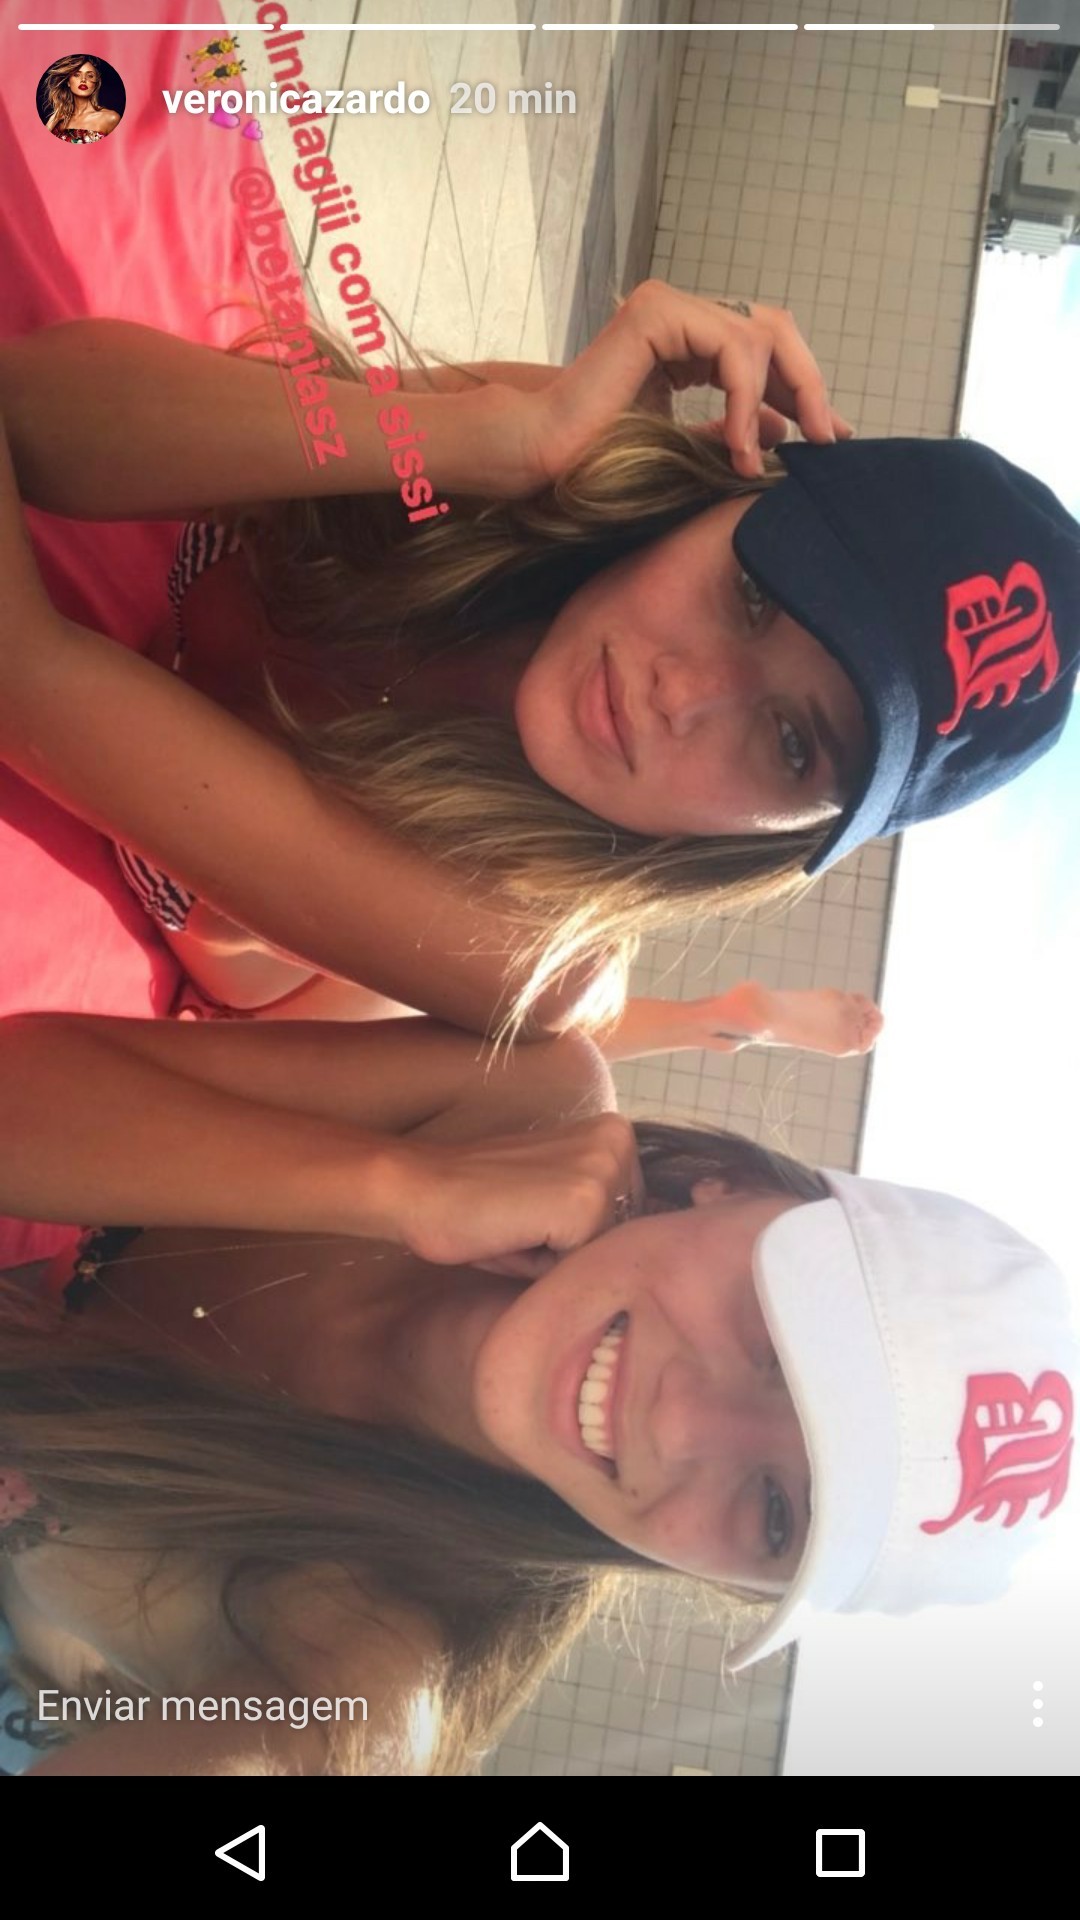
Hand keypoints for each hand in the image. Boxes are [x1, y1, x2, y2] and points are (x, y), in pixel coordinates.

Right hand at [380, 1114, 644, 1279]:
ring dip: (562, 1259)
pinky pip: (581, 1268)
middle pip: (622, 1236)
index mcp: (616, 1134)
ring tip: (519, 1230)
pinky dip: (546, 1268)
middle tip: (522, 1223)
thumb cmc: (479, 1202)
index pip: (628, 1219)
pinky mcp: (585, 1204)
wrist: (419, 1189)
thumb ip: (599, 1210)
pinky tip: (515, 1239)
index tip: (533, 1213)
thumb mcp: (554, 1194)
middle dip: (576, 1248)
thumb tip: (636, 1256)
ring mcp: (605, 1171)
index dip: (578, 1235)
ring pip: (603, 1254)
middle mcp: (619, 1143)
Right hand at [508, 280, 851, 491]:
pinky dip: (746, 398)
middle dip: (808, 385)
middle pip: (774, 329)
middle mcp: (678, 312)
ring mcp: (667, 305)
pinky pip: (730, 347)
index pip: (762, 349)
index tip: (830, 435)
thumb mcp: (686, 444)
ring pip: (759, 335)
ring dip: (781, 397)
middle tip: (828, 438)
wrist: (547, 457)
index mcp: (685, 337)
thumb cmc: (602, 456)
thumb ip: (733, 430)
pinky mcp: (657, 311)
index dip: (802, 389)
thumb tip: (787, 427)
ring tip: (775, 456)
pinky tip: (740, 445)